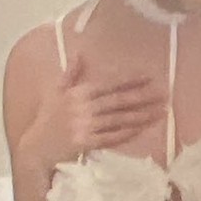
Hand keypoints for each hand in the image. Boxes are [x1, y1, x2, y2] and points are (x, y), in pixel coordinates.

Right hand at [25, 51, 165, 165]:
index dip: (130, 80)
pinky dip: (128, 133)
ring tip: (160, 112)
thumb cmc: (47, 118)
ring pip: (119, 119)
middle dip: (143, 97)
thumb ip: (70, 72)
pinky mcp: (87, 143)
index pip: (109, 84)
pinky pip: (112, 137)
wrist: (35, 146)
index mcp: (78, 92)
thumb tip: (80, 53)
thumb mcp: (55, 91)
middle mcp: (83, 108)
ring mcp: (86, 126)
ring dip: (142, 115)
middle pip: (119, 101)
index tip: (148, 77)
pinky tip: (142, 129)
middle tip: (164, 94)